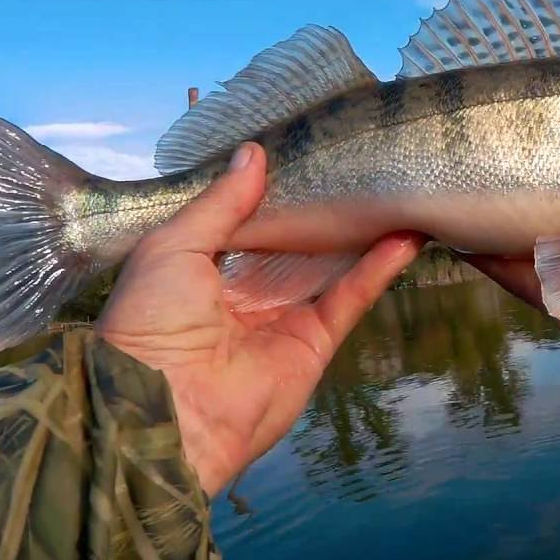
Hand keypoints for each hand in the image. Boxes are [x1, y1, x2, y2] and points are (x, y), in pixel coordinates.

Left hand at [95, 143, 424, 495]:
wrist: (167, 407)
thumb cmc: (153, 319)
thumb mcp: (172, 246)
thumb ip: (220, 203)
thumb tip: (255, 153)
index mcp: (200, 271)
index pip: (246, 223)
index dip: (273, 191)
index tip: (305, 152)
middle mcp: (244, 295)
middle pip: (293, 246)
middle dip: (322, 211)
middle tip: (359, 166)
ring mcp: (282, 320)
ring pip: (328, 269)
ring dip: (360, 236)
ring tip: (396, 193)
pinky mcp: (314, 345)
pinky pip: (349, 300)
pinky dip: (377, 270)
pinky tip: (406, 236)